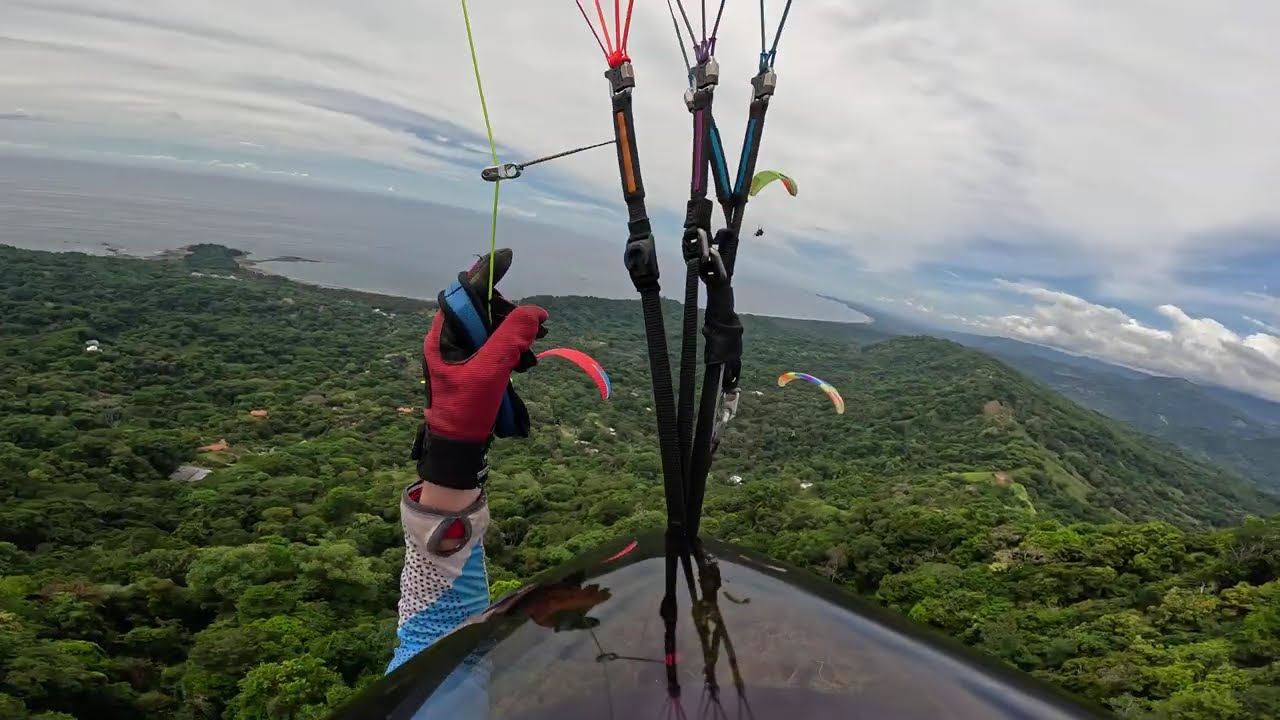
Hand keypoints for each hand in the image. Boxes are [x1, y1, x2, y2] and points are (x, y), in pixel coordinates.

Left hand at [412, 250, 547, 493]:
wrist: (459, 447)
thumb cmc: (465, 410)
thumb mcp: (489, 371)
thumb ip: (510, 338)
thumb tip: (534, 311)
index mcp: (443, 335)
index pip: (465, 292)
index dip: (487, 272)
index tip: (509, 255)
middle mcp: (451, 339)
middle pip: (484, 308)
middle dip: (510, 312)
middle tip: (537, 324)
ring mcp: (463, 353)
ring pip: (493, 327)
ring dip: (515, 332)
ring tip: (534, 347)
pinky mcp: (475, 366)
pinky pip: (497, 345)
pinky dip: (513, 348)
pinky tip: (525, 362)